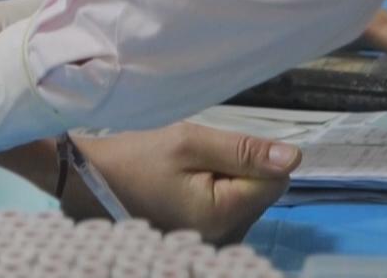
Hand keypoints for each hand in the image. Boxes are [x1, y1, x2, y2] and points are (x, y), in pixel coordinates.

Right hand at [71, 124, 299, 243]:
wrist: (91, 182)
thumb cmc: (134, 158)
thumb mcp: (188, 142)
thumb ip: (243, 150)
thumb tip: (295, 157)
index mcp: (223, 215)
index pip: (275, 180)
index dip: (251, 157)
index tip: (214, 151)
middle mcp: (226, 239)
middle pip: (262, 194)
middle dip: (237, 171)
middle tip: (192, 164)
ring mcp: (215, 245)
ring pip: (248, 203)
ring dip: (227, 183)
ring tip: (184, 177)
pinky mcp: (206, 243)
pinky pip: (230, 213)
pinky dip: (216, 197)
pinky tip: (184, 191)